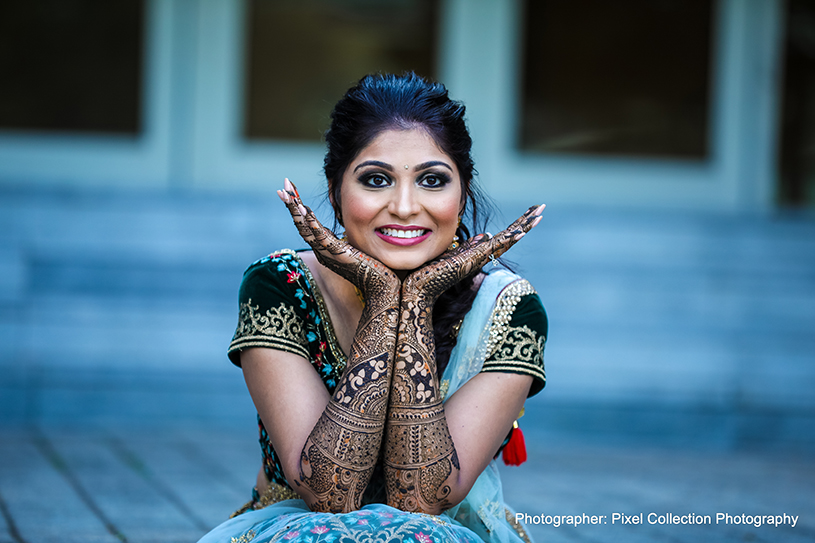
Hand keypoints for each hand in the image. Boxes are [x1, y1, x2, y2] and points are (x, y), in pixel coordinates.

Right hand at [278, 179, 399, 298]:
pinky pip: (323, 239)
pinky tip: (306, 213)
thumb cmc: (378, 272)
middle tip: (282, 186)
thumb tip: (358, 228)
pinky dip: (313, 225)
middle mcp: (324, 252)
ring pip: (307, 230)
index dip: (298, 209)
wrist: (384, 292)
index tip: (290, 191)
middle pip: (302, 225)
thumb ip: (354, 241)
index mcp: (328, 250)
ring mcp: (330, 255)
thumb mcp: (361, 251)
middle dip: (292, 205)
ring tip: (287, 194)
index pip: (308, 226)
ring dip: (297, 211)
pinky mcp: (340, 257)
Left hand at [403, 204, 543, 301]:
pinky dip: (509, 238)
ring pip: (507, 240)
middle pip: (510, 236)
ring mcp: (480, 258)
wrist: (417, 289)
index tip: (530, 212)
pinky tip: (521, 231)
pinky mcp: (473, 260)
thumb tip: (483, 235)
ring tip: (539, 213)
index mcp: (478, 253)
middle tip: (541, 208)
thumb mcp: (450, 252)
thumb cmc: (428, 272)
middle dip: (526, 222)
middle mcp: (482, 256)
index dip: (517, 224)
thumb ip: (468, 246)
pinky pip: (495, 247)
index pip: (502, 236)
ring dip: (524, 226)